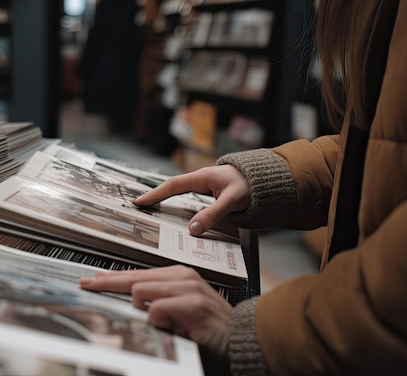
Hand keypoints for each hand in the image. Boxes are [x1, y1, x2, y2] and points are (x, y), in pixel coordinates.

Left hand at [79, 265, 232, 357]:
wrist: (242, 339)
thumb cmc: (209, 327)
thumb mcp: (179, 310)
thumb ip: (157, 302)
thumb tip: (130, 301)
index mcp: (178, 275)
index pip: (137, 274)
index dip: (111, 279)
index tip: (92, 281)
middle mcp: (183, 276)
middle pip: (133, 277)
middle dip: (108, 283)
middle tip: (88, 285)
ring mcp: (188, 288)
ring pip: (141, 290)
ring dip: (146, 312)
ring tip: (167, 325)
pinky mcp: (192, 303)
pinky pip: (156, 310)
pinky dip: (159, 322)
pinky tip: (175, 328)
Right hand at [135, 165, 249, 235]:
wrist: (266, 180)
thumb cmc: (251, 186)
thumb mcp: (231, 201)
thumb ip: (212, 215)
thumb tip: (192, 229)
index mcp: (202, 177)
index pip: (172, 186)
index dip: (155, 194)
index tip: (140, 201)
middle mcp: (201, 180)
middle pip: (172, 188)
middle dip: (156, 197)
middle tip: (140, 206)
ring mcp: (205, 186)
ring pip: (181, 193)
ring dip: (167, 200)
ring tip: (152, 210)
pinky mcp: (211, 193)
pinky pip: (190, 198)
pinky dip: (180, 205)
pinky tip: (177, 213)